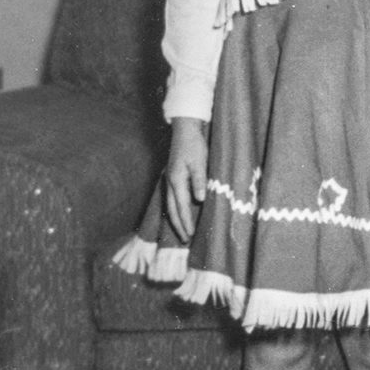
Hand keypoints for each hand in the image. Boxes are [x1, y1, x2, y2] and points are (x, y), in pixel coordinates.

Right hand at [166, 117, 208, 242]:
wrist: (184, 129)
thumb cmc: (194, 144)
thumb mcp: (200, 161)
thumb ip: (199, 180)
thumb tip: (198, 200)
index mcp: (176, 180)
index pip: (181, 207)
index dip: (185, 222)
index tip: (190, 235)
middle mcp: (170, 182)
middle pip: (172, 209)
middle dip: (178, 225)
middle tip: (185, 240)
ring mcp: (169, 179)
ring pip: (170, 204)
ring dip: (176, 218)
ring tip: (181, 230)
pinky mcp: (173, 176)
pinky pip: (172, 197)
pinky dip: (175, 208)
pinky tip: (180, 212)